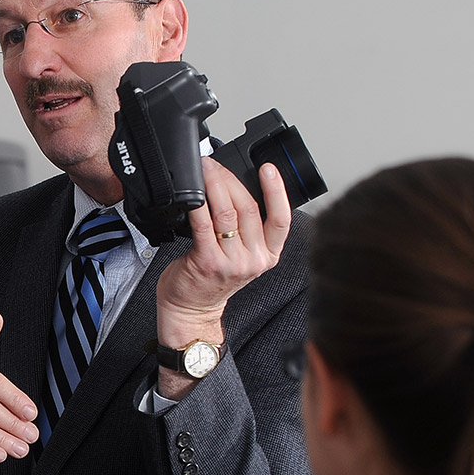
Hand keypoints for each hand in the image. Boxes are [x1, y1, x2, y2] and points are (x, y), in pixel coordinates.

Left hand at [155, 161, 291, 382]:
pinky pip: (203, 225)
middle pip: (248, 209)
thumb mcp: (242, 255)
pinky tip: (194, 193)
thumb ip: (246, 229)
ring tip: (204, 171)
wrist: (192, 309)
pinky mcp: (207, 261)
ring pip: (227, 213)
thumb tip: (236, 190)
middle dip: (230, 180)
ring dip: (213, 186)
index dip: (277, 191)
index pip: (281, 219)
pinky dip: (198, 205)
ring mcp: (231, 262)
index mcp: (267, 255)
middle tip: (216, 165)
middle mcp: (253, 259)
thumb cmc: (213, 280)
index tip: (269, 169)